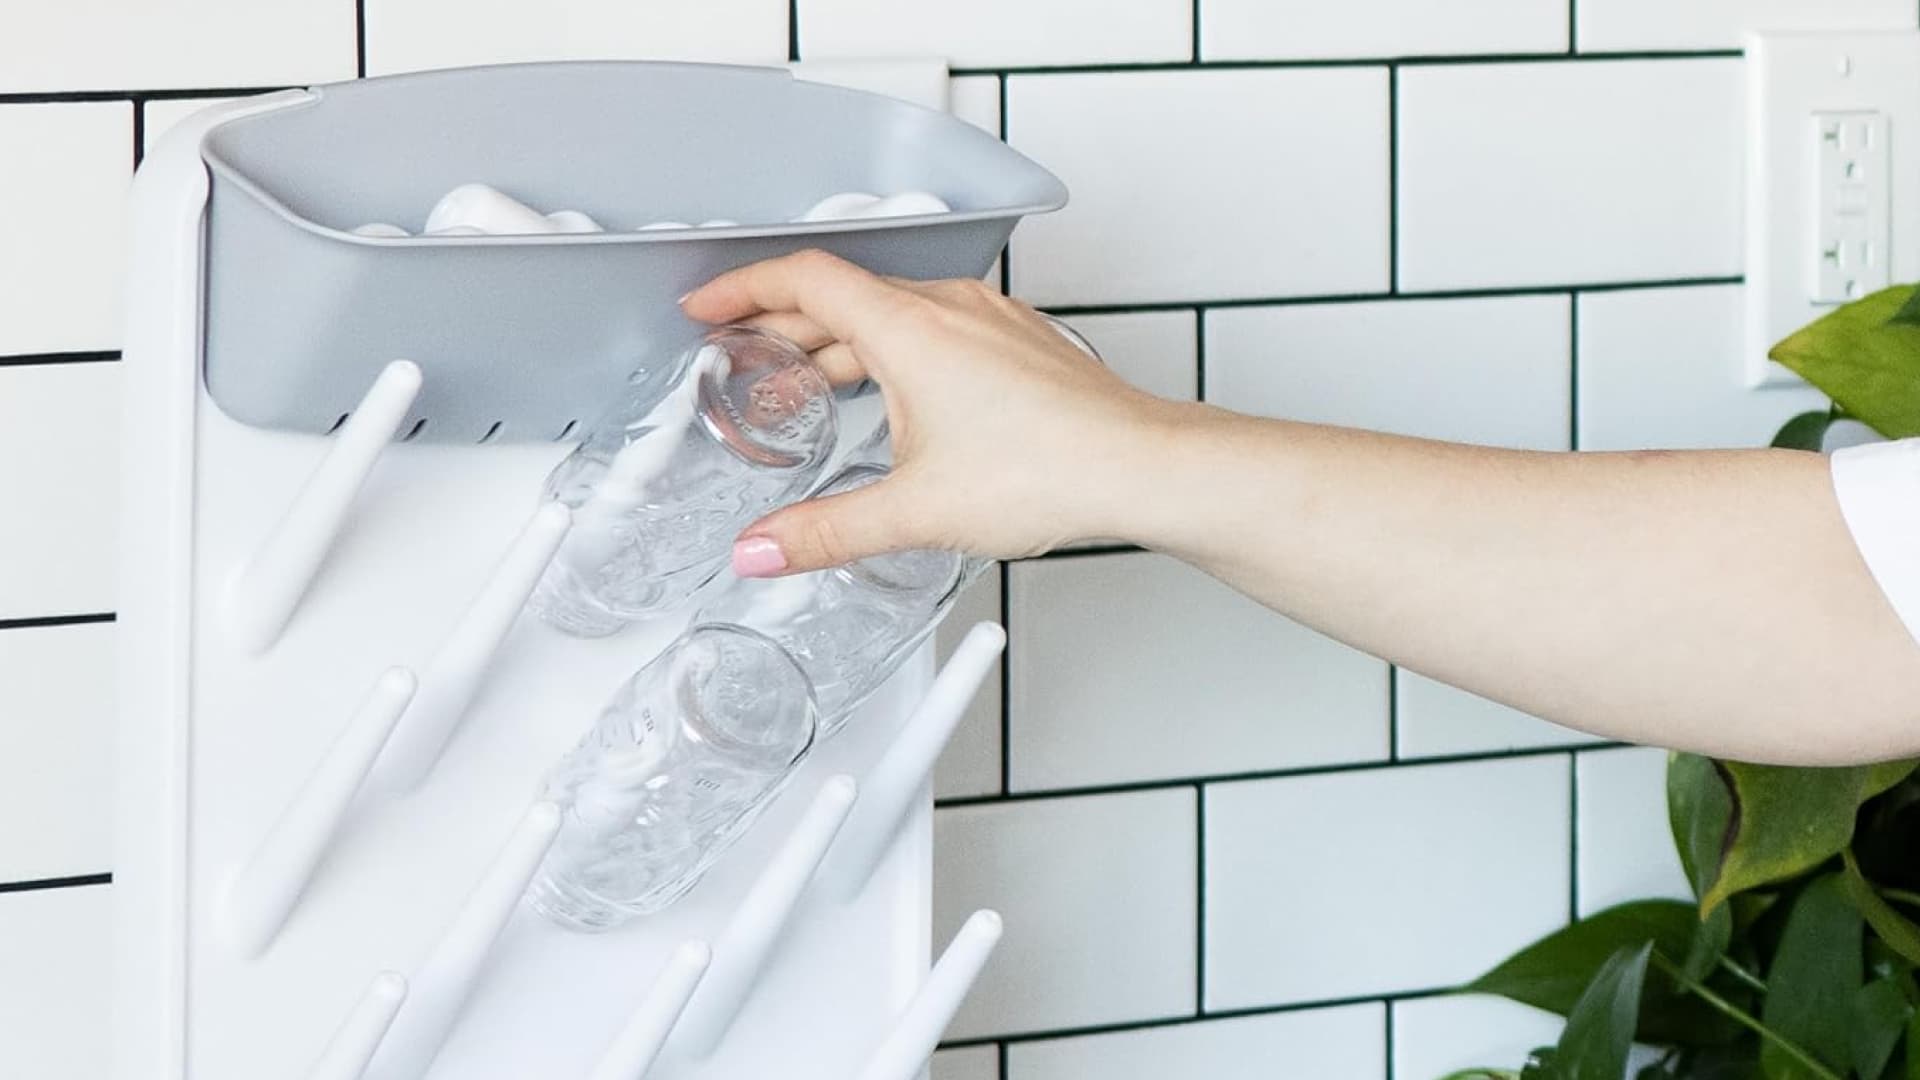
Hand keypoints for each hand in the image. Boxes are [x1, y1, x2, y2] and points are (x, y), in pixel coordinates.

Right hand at [680, 250, 1179, 575]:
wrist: (1142, 468)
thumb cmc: (1049, 469)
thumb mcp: (916, 509)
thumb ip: (826, 531)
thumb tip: (762, 551)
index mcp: (909, 326)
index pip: (804, 278)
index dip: (743, 288)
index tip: (706, 308)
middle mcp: (949, 307)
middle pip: (843, 296)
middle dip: (783, 326)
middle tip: (742, 357)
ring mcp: (989, 320)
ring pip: (892, 314)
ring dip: (841, 346)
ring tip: (808, 388)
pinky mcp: (1018, 344)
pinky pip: (935, 329)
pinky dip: (893, 354)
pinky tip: (895, 402)